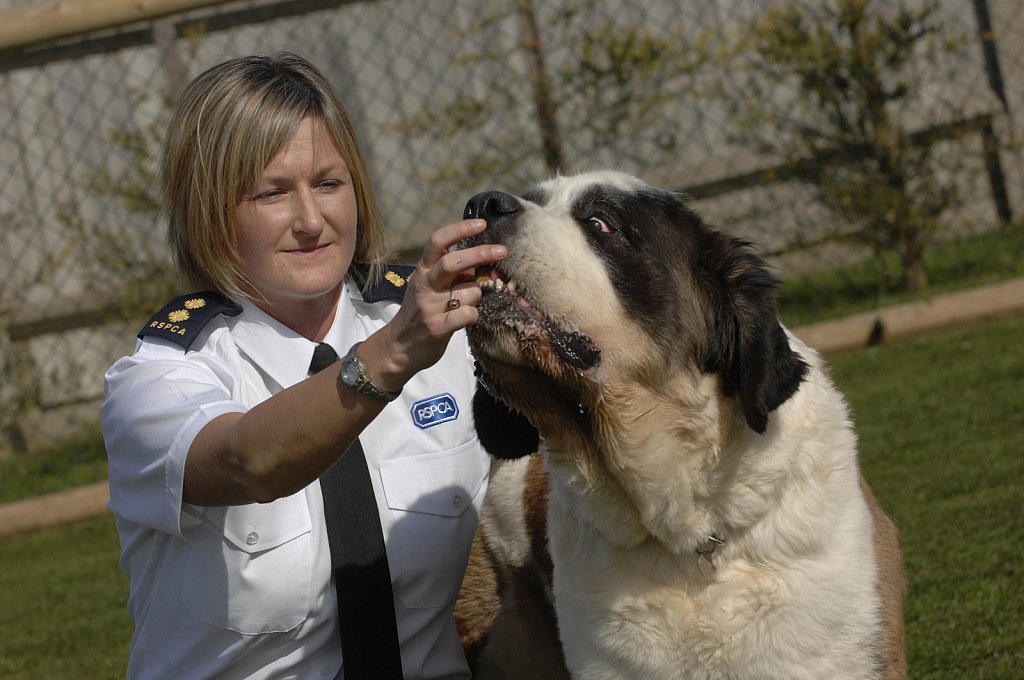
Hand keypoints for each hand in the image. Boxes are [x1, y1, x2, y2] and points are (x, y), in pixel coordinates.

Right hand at [358, 219, 506, 390]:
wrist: (397, 347)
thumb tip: (487, 261)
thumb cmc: (422, 312)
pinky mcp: (436, 327)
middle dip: (481, 253)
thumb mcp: (430, 286)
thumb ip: (454, 273)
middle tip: (502, 251)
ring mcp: (429, 306)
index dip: (460, 229)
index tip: (481, 224)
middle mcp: (425, 284)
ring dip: (477, 296)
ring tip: (467, 304)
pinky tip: (467, 318)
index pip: (438, 241)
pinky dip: (474, 314)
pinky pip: (468, 314)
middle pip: (453, 262)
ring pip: (469, 291)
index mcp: (423, 270)